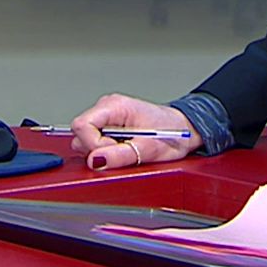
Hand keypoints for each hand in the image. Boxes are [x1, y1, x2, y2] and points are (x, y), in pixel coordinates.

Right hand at [71, 93, 201, 170]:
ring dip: (102, 150)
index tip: (112, 153)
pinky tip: (124, 147)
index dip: (93, 145)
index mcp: (115, 106)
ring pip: (86, 138)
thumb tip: (96, 160)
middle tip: (123, 151)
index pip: (82, 125)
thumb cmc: (172, 133)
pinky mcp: (110, 124)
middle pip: (81, 132)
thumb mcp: (148, 149)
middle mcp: (107, 107)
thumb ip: (120, 155)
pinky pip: (95, 139)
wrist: (185, 128)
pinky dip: (106, 149)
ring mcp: (107, 115)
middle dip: (97, 149)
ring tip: (126, 149)